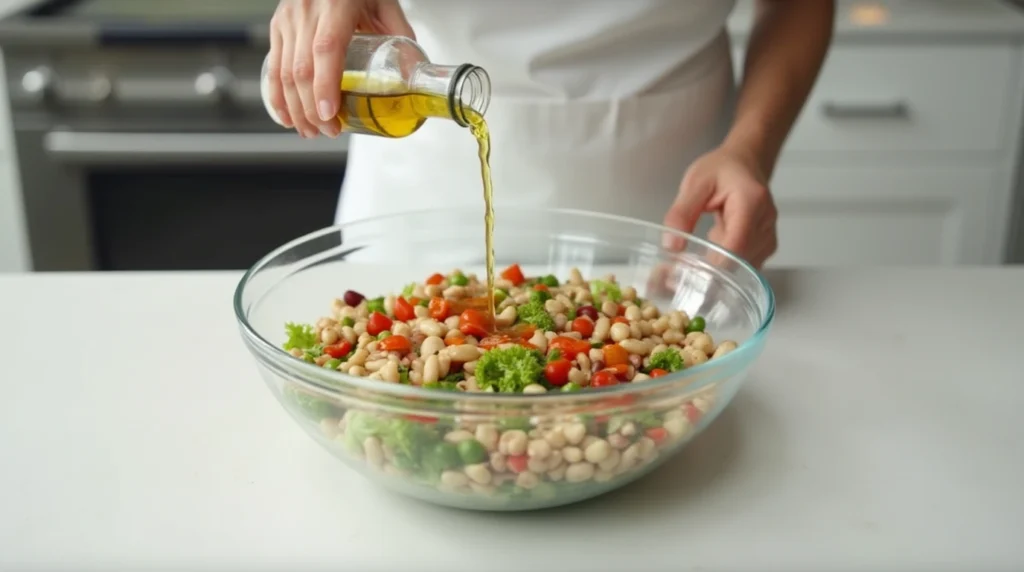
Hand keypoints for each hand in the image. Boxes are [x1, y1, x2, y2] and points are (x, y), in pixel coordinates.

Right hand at [267, 0, 414, 138]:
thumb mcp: (384, 2)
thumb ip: (400, 33)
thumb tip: (413, 73)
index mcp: (336, 3)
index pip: (326, 49)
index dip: (325, 85)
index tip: (329, 113)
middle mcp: (307, 9)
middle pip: (302, 68)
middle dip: (312, 108)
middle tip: (329, 131)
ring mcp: (288, 18)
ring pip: (283, 71)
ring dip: (295, 108)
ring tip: (311, 131)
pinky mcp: (278, 25)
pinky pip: (272, 65)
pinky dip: (277, 96)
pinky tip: (286, 116)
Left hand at [663, 144, 778, 268]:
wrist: (745, 163)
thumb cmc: (722, 170)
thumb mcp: (694, 184)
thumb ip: (681, 214)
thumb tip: (672, 246)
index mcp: (751, 203)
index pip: (736, 245)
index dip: (713, 264)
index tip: (686, 271)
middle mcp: (766, 223)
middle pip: (739, 261)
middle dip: (710, 269)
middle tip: (680, 268)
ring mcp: (768, 236)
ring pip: (741, 268)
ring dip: (717, 267)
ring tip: (698, 247)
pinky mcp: (766, 246)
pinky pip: (744, 266)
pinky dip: (725, 263)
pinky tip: (713, 247)